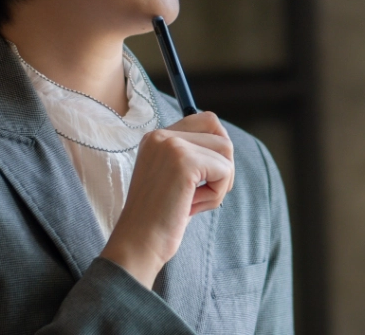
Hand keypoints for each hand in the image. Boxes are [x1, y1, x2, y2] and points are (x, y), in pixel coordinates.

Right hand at [99, 112, 234, 287]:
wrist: (138, 243)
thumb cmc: (159, 218)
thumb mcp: (174, 178)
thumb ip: (193, 156)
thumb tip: (225, 145)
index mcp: (156, 137)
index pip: (206, 120)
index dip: (215, 151)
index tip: (198, 181)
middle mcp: (162, 135)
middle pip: (220, 133)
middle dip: (222, 165)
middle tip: (201, 191)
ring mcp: (172, 145)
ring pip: (226, 151)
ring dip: (219, 183)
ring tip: (192, 201)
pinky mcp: (184, 162)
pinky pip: (225, 171)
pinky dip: (216, 195)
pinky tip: (191, 207)